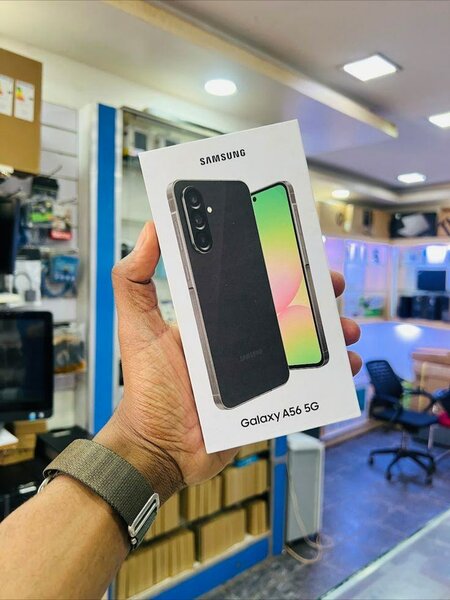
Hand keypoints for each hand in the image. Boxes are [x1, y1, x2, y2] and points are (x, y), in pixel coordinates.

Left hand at [97, 222, 360, 501]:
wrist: (160, 447)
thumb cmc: (146, 388)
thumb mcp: (137, 327)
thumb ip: (135, 279)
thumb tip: (151, 231)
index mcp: (213, 317)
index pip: (252, 283)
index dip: (279, 265)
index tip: (300, 250)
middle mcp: (238, 339)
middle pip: (285, 309)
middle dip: (315, 296)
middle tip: (333, 288)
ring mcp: (256, 369)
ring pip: (302, 343)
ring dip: (328, 332)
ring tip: (345, 329)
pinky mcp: (267, 398)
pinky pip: (304, 383)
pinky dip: (328, 375)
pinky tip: (342, 367)